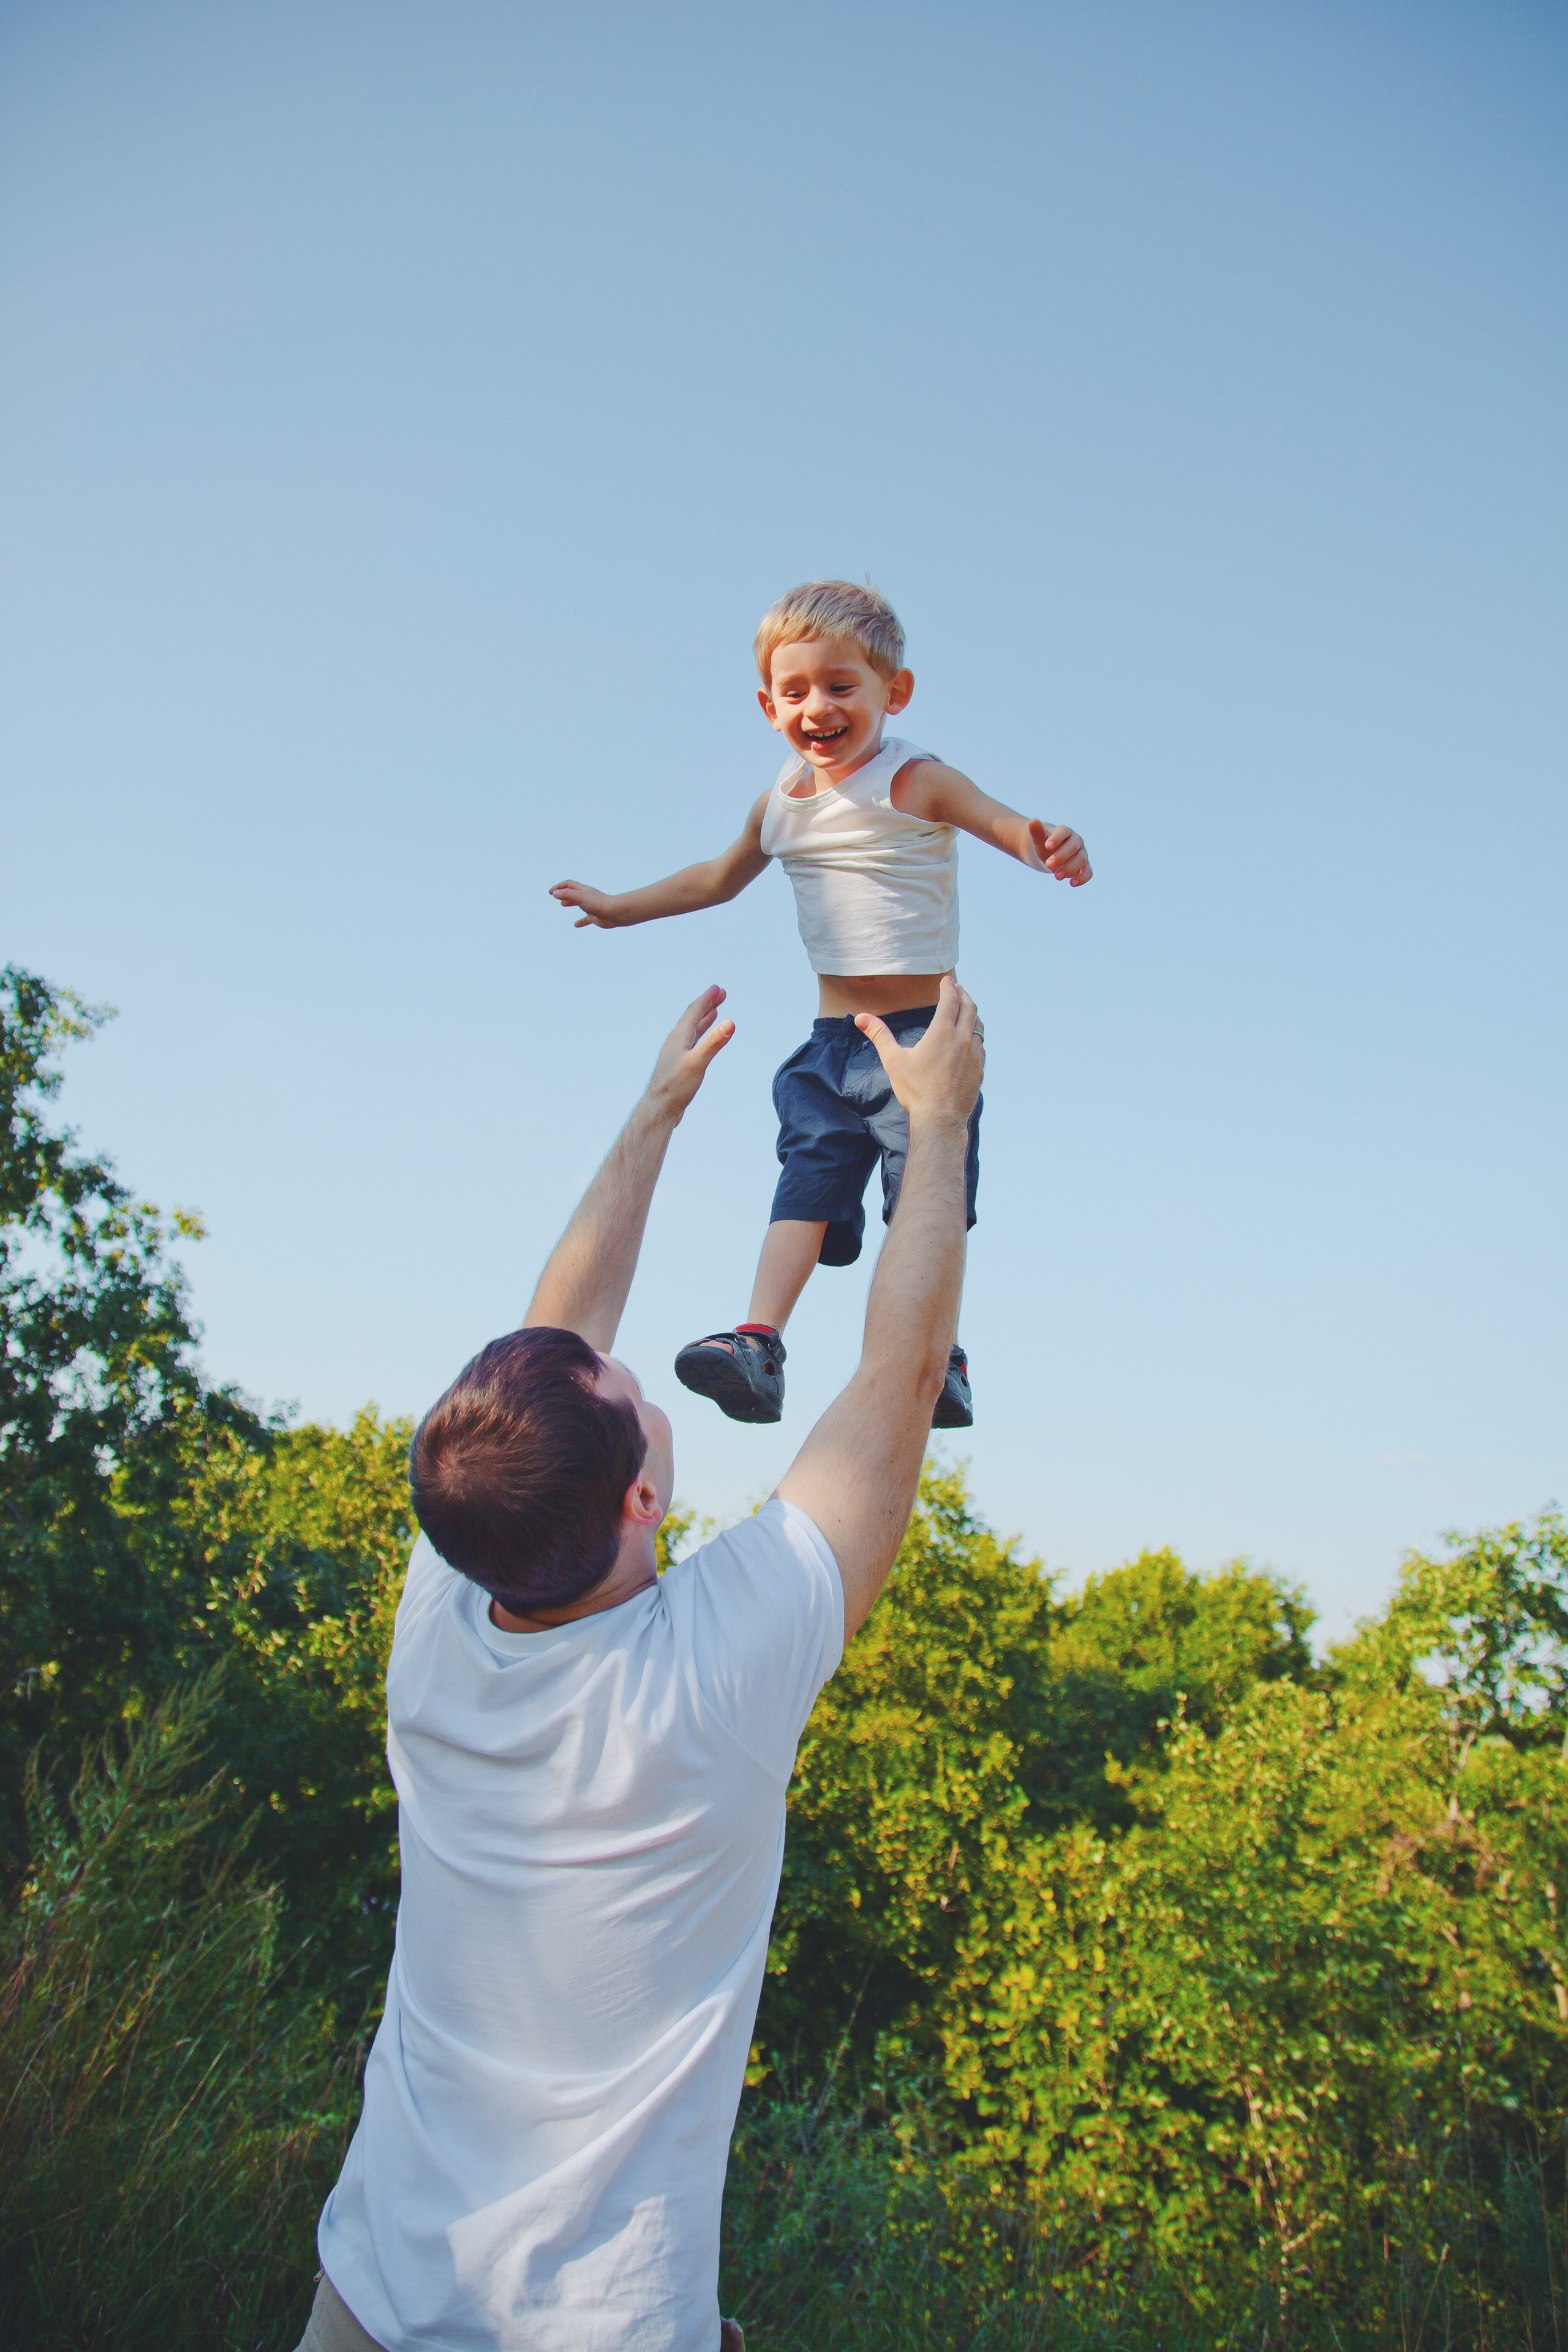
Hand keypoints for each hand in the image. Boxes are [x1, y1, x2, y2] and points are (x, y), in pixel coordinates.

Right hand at [551, 879, 620, 928]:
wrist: (614, 913)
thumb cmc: (597, 903)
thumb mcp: (579, 897)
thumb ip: (567, 895)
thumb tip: (555, 893)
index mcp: (583, 890)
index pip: (568, 885)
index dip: (559, 887)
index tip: (551, 892)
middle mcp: (587, 897)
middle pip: (573, 892)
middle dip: (563, 893)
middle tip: (555, 895)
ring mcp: (591, 906)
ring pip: (579, 903)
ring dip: (570, 902)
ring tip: (563, 904)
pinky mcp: (595, 917)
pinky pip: (586, 919)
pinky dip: (581, 921)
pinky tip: (576, 925)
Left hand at [646, 986, 734, 1122]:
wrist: (660, 1109)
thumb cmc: (675, 1087)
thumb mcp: (698, 1063)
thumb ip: (713, 1042)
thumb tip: (729, 1023)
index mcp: (679, 1037)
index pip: (694, 1012)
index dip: (707, 999)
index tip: (718, 989)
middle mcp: (676, 1042)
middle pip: (693, 1018)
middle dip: (707, 1005)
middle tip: (720, 994)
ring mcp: (676, 1053)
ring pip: (692, 1030)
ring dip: (704, 1019)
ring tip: (714, 1012)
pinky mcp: (678, 1064)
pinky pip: (691, 1043)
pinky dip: (700, 1036)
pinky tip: (702, 1041)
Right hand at [854, 976, 982, 1130]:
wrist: (940, 1120)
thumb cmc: (915, 1091)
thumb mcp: (893, 1061)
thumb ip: (879, 1035)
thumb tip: (860, 1017)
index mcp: (942, 1033)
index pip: (950, 1001)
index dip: (948, 987)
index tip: (947, 980)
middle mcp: (962, 1040)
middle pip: (969, 1008)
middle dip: (963, 994)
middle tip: (958, 988)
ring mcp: (974, 1056)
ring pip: (978, 1027)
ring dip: (972, 1014)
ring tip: (966, 1010)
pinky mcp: (979, 1071)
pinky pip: (981, 1047)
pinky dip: (976, 1037)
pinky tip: (971, 1040)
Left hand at [1026, 820, 1091, 885]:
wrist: (1049, 856)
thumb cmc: (1044, 846)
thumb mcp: (1039, 840)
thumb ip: (1037, 832)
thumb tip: (1033, 820)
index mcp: (1065, 832)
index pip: (1063, 832)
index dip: (1056, 838)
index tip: (1047, 846)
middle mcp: (1076, 841)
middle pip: (1073, 846)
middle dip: (1061, 856)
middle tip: (1048, 864)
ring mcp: (1081, 854)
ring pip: (1081, 859)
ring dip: (1069, 868)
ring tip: (1056, 876)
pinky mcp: (1084, 867)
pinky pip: (1088, 872)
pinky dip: (1082, 878)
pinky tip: (1072, 884)